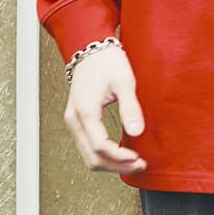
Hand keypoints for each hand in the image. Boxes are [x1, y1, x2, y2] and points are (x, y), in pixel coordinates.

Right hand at [65, 44, 147, 174]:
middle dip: (117, 166)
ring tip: (133, 162)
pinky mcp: (77, 121)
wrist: (90, 48)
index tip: (138, 158)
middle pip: (92, 158)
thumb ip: (130, 108)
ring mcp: (73, 122)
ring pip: (88, 156)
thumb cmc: (105, 61)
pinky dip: (104, 155)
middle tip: (139, 165)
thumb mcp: (124, 81)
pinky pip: (88, 147)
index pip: (100, 146)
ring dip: (111, 164)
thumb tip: (136, 132)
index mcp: (85, 111)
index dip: (121, 157)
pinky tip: (121, 153)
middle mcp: (74, 119)